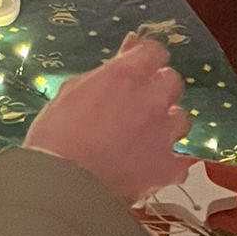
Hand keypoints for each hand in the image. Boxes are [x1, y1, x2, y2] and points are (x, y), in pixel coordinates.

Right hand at [26, 35, 188, 206]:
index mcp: (125, 75)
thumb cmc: (55, 135)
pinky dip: (169, 162)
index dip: (146, 58)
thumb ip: (105, 72)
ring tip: (145, 137)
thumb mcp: (72, 91)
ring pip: (181, 119)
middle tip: (137, 103)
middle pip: (172, 81)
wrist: (62, 186)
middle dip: (157, 89)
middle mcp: (151, 99)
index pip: (155, 51)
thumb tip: (128, 49)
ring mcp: (163, 134)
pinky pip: (181, 160)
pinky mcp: (168, 167)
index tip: (138, 68)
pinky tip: (151, 166)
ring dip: (166, 123)